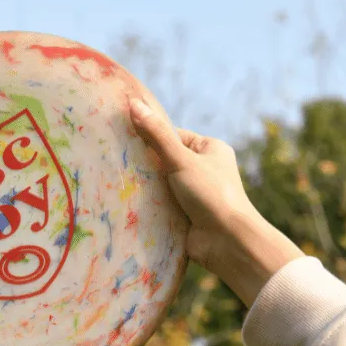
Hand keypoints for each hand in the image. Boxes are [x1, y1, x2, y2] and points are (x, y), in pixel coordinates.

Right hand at [128, 98, 256, 275]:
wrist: (228, 241)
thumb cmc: (211, 194)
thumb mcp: (181, 159)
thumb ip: (157, 135)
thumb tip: (133, 104)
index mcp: (210, 149)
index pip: (174, 136)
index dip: (151, 136)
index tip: (125, 138)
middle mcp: (205, 169)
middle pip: (166, 160)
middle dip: (146, 163)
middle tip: (118, 161)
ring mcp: (195, 194)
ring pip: (162, 184)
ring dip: (146, 186)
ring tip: (119, 182)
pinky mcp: (186, 215)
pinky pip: (162, 204)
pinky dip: (149, 205)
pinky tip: (129, 203)